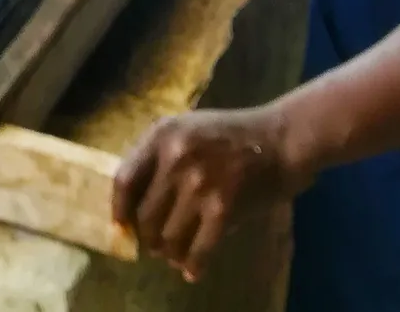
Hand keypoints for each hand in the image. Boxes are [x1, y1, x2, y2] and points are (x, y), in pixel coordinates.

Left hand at [113, 106, 311, 281]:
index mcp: (162, 134)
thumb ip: (159, 158)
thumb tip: (133, 205)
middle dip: (148, 237)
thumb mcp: (187, 130)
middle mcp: (176, 157)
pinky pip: (197, 250)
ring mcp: (199, 184)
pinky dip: (193, 265)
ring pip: (168, 238)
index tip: (121, 227)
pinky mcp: (223, 208)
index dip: (119, 210)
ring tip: (176, 254)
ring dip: (170, 253)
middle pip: (144, 216)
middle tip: (156, 244)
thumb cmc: (231, 135)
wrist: (280, 140)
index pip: (124, 180)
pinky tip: (193, 270)